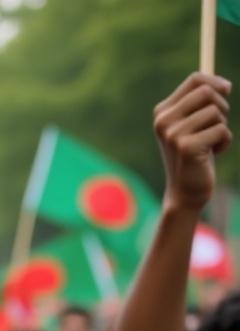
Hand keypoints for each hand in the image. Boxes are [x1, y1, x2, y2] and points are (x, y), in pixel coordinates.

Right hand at [155, 73, 231, 211]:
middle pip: (206, 91)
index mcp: (162, 112)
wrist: (186, 191)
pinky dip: (225, 142)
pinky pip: (222, 129)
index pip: (195, 80)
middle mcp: (163, 121)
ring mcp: (173, 134)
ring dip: (222, 126)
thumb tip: (224, 85)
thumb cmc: (195, 154)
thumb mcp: (194, 125)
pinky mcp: (187, 147)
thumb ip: (201, 104)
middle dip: (221, 106)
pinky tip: (213, 154)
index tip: (227, 90)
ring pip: (216, 111)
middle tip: (216, 125)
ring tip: (211, 143)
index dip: (216, 82)